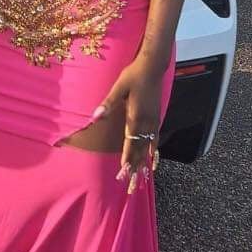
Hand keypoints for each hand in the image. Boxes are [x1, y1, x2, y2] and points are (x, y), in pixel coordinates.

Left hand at [96, 60, 163, 195]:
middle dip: (134, 167)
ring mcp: (153, 121)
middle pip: (140, 149)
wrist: (152, 67)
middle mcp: (146, 122)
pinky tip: (152, 160)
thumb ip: (108, 103)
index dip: (126, 158)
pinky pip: (155, 139)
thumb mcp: (119, 87)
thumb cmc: (133, 75)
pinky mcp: (157, 118)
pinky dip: (154, 152)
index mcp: (135, 116)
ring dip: (143, 162)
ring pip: (148, 147)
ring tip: (141, 177)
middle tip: (130, 184)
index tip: (123, 172)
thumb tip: (95, 116)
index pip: (130, 143)